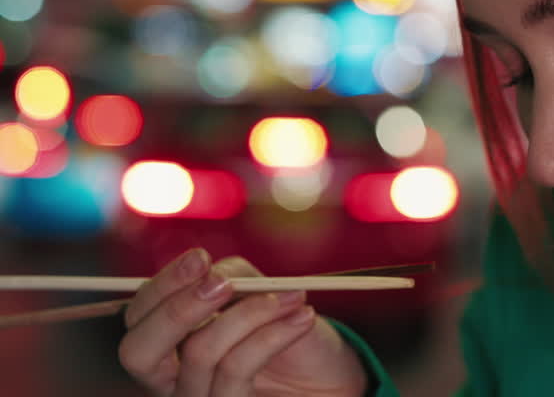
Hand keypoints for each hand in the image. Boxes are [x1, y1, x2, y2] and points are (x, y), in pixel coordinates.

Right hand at [118, 248, 368, 396]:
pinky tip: (303, 317)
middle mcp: (173, 379)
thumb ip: (233, 277)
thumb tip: (213, 275)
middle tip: (223, 284)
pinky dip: (272, 335)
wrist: (333, 374)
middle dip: (178, 309)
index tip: (200, 258)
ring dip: (248, 313)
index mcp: (170, 344)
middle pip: (137, 352)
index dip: (161, 286)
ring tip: (293, 298)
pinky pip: (235, 371)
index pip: (137, 318)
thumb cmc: (290, 329)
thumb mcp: (262, 293)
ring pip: (199, 353)